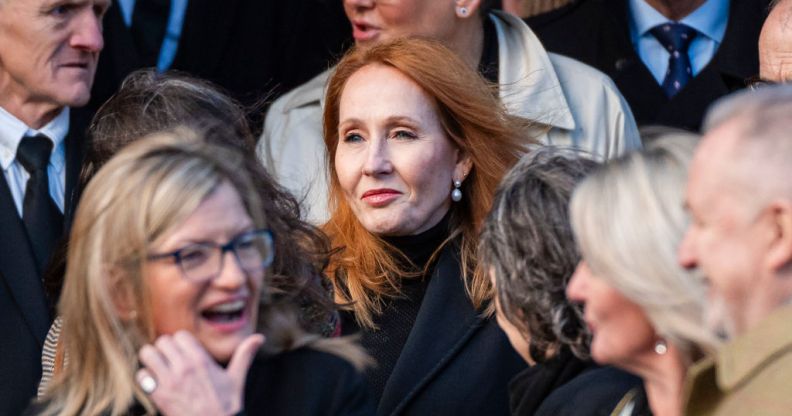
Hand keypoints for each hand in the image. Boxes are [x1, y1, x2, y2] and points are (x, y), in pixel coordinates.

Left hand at [137, 331, 263, 415]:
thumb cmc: (227, 403)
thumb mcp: (237, 377)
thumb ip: (245, 354)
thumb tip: (260, 338)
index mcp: (201, 360)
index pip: (180, 335)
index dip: (180, 341)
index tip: (183, 350)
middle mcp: (183, 367)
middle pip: (162, 341)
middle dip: (165, 348)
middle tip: (170, 358)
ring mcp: (169, 381)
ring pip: (147, 354)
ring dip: (151, 358)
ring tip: (159, 365)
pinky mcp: (159, 396)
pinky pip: (141, 376)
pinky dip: (145, 378)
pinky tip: (154, 382)